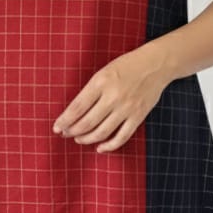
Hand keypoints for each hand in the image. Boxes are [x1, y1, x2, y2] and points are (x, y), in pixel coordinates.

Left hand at [52, 45, 169, 152]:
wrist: (155, 64)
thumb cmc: (126, 66)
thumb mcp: (103, 72)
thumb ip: (90, 91)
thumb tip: (74, 113)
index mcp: (101, 82)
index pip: (77, 107)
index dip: (64, 121)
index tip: (57, 127)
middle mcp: (113, 96)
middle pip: (87, 122)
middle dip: (72, 131)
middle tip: (65, 133)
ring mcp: (126, 108)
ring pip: (102, 132)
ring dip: (87, 139)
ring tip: (79, 139)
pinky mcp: (138, 117)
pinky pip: (121, 137)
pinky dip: (109, 146)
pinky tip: (100, 147)